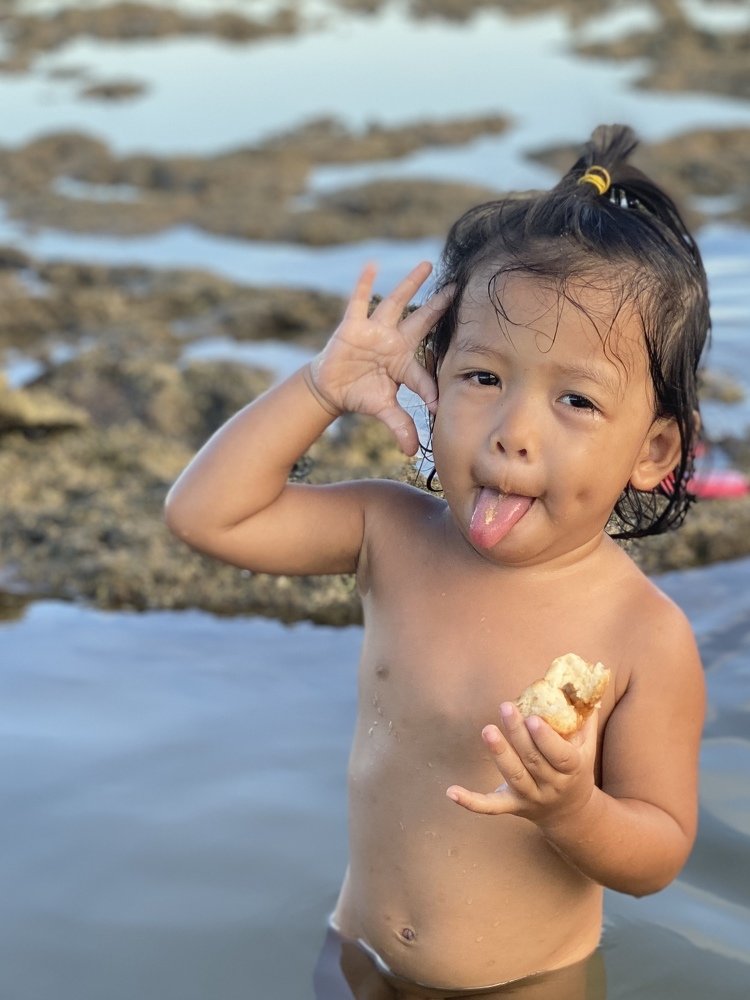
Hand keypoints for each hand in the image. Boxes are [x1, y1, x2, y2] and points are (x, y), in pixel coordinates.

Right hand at [307, 261, 452, 454]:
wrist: (332, 389)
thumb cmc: (361, 395)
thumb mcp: (382, 410)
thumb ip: (399, 425)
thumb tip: (410, 451)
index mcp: (405, 361)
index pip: (426, 371)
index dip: (433, 388)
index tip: (441, 402)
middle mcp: (394, 341)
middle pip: (422, 320)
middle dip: (441, 306)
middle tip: (460, 288)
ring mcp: (374, 331)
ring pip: (396, 303)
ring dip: (411, 284)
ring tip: (427, 264)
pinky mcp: (352, 326)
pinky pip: (358, 302)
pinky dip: (363, 284)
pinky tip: (371, 265)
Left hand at [446, 702, 597, 826]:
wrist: (572, 813)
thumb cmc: (576, 768)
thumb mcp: (587, 746)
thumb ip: (585, 716)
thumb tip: (587, 682)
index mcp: (572, 769)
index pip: (561, 756)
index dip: (546, 739)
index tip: (534, 717)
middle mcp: (551, 785)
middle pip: (533, 761)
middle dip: (518, 735)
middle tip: (505, 707)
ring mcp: (530, 797)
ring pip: (513, 776)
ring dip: (499, 754)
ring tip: (487, 730)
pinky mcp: (511, 805)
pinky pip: (490, 807)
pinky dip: (471, 801)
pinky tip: (451, 792)